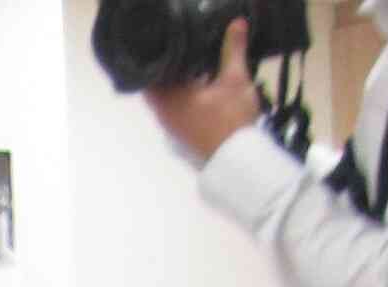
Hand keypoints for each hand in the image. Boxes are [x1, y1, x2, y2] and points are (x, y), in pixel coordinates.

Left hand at [144, 18, 262, 164]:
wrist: (236, 160)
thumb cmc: (231, 121)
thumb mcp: (235, 80)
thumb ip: (233, 50)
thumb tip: (236, 24)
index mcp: (168, 99)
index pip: (150, 75)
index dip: (159, 61)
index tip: (172, 52)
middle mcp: (163, 115)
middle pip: (157, 88)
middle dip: (170, 73)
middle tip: (187, 59)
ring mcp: (170, 129)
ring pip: (166, 102)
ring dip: (178, 88)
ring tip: (197, 73)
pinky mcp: (180, 138)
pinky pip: (175, 114)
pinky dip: (184, 102)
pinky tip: (202, 95)